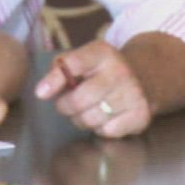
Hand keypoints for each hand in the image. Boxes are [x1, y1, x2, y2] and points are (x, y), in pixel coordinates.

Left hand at [33, 40, 153, 138]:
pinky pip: (107, 131)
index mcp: (102, 52)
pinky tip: (106, 117)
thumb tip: (43, 91)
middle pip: (78, 100)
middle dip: (65, 106)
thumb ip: (60, 70)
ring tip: (87, 109)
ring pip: (90, 119)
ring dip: (82, 119)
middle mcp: (120, 70)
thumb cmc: (100, 71)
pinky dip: (101, 128)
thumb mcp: (82, 59)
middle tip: (67, 104)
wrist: (143, 78)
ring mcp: (133, 93)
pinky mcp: (140, 115)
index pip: (73, 64)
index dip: (54, 80)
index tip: (41, 93)